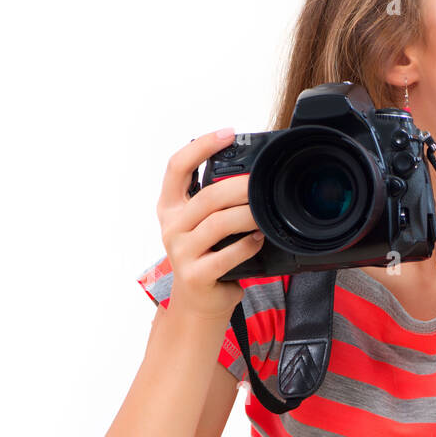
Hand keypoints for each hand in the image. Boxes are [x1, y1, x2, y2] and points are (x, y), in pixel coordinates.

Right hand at [157, 128, 265, 322]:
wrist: (199, 303)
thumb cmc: (207, 258)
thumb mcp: (202, 226)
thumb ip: (215, 203)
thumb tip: (251, 178)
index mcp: (170, 207)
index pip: (177, 166)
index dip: (201, 146)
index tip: (227, 133)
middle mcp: (171, 226)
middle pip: (206, 196)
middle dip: (239, 187)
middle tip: (263, 183)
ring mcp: (181, 252)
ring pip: (218, 224)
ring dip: (247, 216)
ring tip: (265, 213)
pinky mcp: (196, 275)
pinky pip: (225, 256)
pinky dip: (246, 246)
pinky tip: (259, 240)